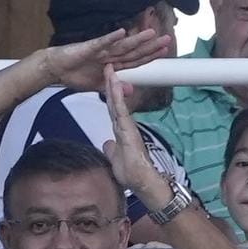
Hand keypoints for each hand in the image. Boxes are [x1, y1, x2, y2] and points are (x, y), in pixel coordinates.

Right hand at [43, 28, 169, 92]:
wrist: (56, 68)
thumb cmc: (74, 74)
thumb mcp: (97, 86)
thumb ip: (114, 87)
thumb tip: (130, 90)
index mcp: (113, 64)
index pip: (135, 60)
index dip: (149, 56)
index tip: (164, 52)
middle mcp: (110, 55)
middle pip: (133, 51)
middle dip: (150, 46)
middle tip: (167, 40)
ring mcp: (101, 50)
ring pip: (122, 46)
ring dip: (137, 40)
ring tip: (151, 34)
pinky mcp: (89, 48)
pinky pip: (102, 42)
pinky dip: (111, 38)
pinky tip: (122, 32)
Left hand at [101, 64, 167, 197]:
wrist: (142, 181)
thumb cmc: (132, 173)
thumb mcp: (115, 159)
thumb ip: (112, 150)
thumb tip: (107, 144)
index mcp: (121, 131)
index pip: (113, 109)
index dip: (108, 95)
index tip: (105, 81)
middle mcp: (124, 126)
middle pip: (115, 102)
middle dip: (110, 84)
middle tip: (107, 66)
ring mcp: (127, 126)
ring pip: (118, 102)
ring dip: (113, 86)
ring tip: (109, 69)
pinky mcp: (128, 130)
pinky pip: (121, 110)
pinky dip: (117, 97)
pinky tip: (114, 85)